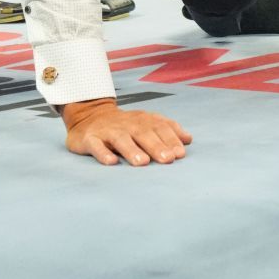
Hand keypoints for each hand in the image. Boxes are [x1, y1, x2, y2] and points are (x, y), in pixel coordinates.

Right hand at [62, 98, 191, 166]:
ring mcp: (108, 131)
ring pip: (121, 139)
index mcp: (142, 120)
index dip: (170, 139)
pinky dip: (103, 153)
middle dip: (156, 146)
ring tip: (142, 162)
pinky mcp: (90, 139)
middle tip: (167, 159)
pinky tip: (111, 162)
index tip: (180, 153)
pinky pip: (97, 146)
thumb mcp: (146, 123)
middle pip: (143, 133)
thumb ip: (167, 130)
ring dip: (132, 150)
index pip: (159, 127)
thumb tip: (188, 139)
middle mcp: (127, 124)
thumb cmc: (125, 125)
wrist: (90, 116)